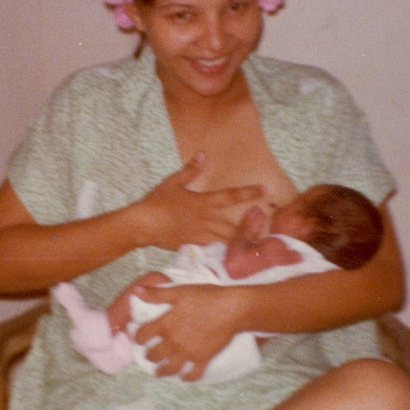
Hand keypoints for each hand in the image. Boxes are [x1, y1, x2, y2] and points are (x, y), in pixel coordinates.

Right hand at [132, 152, 263, 250]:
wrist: (143, 224)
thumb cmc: (156, 202)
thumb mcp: (172, 182)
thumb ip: (190, 170)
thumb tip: (203, 154)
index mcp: (203, 202)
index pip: (230, 196)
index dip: (249, 192)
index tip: (265, 190)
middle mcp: (206, 219)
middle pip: (235, 226)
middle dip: (251, 227)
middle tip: (266, 228)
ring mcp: (200, 235)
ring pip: (227, 241)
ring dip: (240, 241)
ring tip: (255, 243)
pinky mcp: (193, 247)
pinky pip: (213, 252)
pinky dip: (224, 252)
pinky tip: (233, 255)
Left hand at [133, 283, 243, 380]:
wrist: (232, 309)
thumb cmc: (205, 297)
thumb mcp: (179, 292)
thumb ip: (156, 294)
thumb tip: (136, 290)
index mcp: (166, 324)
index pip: (142, 335)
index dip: (137, 336)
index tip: (139, 336)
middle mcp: (174, 341)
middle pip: (153, 355)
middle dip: (148, 355)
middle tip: (149, 354)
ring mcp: (188, 352)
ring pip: (169, 369)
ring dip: (161, 372)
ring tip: (159, 372)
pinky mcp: (203, 359)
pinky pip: (193, 375)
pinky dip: (187, 378)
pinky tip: (183, 376)